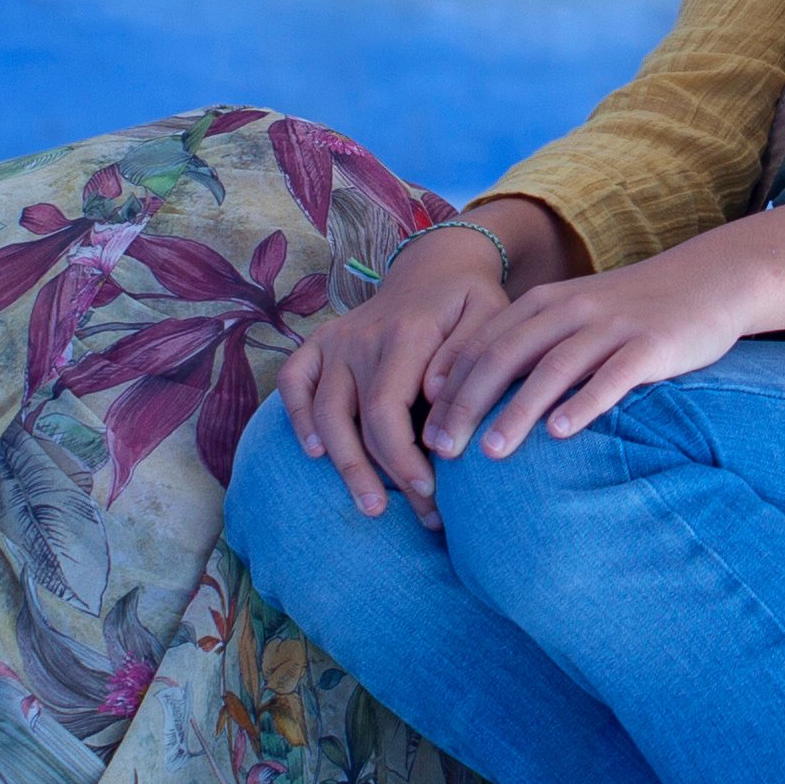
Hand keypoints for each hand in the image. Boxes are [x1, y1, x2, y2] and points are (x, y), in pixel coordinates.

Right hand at [277, 200, 576, 521]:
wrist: (437, 266)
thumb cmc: (470, 302)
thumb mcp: (490, 316)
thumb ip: (466, 357)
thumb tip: (436, 400)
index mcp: (404, 334)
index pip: (387, 411)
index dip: (403, 459)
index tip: (432, 494)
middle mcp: (361, 338)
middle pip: (354, 420)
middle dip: (382, 476)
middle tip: (421, 516)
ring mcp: (336, 340)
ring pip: (323, 411)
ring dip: (343, 464)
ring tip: (371, 505)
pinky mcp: (321, 343)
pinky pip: (294, 380)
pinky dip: (296, 415)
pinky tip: (315, 451)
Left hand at [419, 191, 784, 460]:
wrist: (709, 281)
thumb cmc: (634, 312)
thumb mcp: (576, 318)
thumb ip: (533, 346)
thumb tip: (481, 399)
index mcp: (545, 304)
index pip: (481, 343)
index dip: (447, 385)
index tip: (419, 426)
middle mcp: (571, 310)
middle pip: (504, 356)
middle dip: (466, 404)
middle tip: (440, 450)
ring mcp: (611, 327)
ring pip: (552, 369)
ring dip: (516, 411)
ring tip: (490, 452)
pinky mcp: (652, 346)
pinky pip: (611, 377)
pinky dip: (582, 404)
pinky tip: (560, 434)